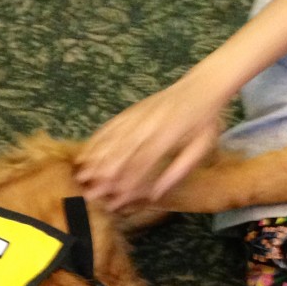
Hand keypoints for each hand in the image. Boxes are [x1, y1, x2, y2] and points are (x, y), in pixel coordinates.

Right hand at [75, 76, 223, 209]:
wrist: (202, 85)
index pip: (143, 162)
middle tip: (90, 192)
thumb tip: (156, 195)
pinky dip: (96, 140)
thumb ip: (178, 171)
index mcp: (169, 135)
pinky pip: (110, 126)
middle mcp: (149, 124)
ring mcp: (137, 115)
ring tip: (81, 175)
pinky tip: (86, 152)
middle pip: (122, 152)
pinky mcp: (131, 110)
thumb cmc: (205, 121)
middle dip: (105, 174)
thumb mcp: (201, 148)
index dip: (128, 183)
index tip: (115, 200)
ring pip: (112, 139)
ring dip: (96, 158)